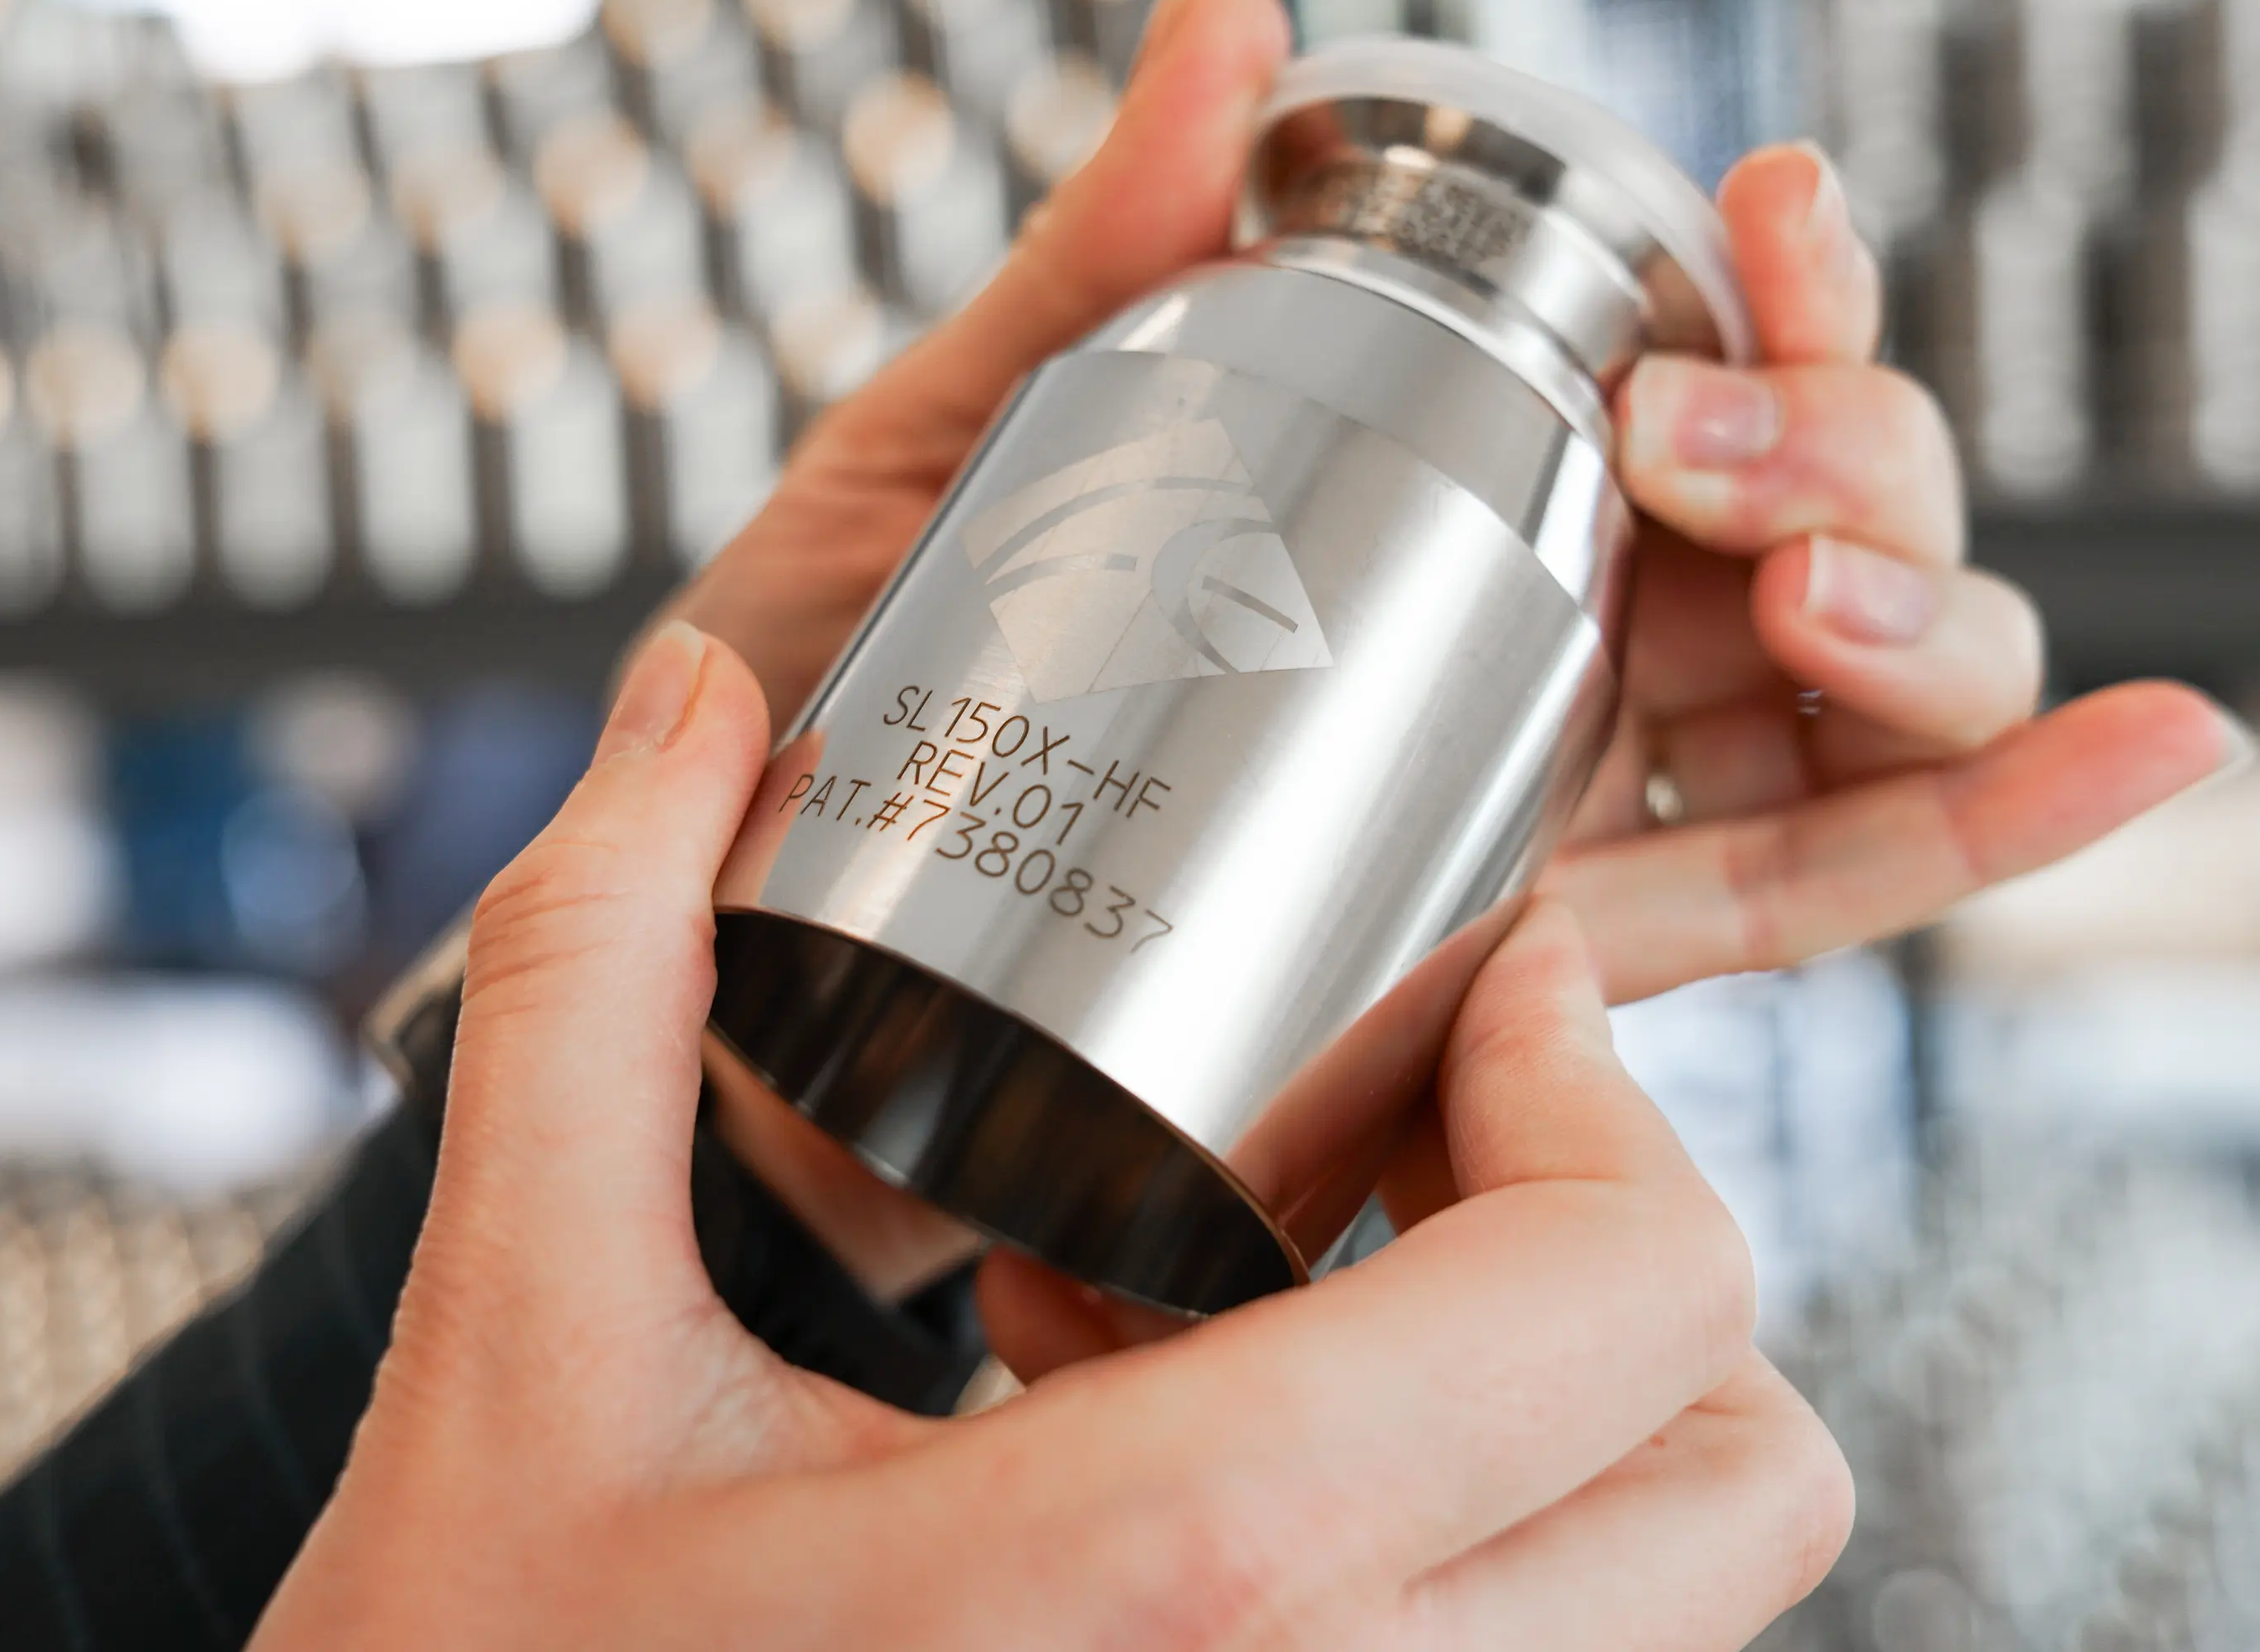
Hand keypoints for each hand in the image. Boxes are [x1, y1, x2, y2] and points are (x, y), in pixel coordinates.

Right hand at [259, 625, 1852, 1651]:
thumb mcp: (514, 1325)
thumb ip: (592, 968)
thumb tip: (693, 698)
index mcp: (1178, 1574)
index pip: (1632, 1302)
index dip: (1602, 1091)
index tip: (1479, 981)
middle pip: (1744, 1482)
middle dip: (1619, 1253)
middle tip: (1399, 1125)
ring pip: (1666, 1599)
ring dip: (1524, 1395)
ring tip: (1214, 1268)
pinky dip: (1430, 1526)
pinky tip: (1134, 1409)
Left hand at [669, 0, 2244, 1304]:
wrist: (775, 1004)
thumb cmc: (855, 711)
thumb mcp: (946, 453)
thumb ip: (1096, 254)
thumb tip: (1222, 5)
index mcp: (1421, 488)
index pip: (1682, 366)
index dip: (1778, 287)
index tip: (1759, 215)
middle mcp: (1536, 635)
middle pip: (1829, 513)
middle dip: (1845, 446)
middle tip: (1693, 445)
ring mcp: (1566, 799)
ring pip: (1869, 688)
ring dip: (1930, 612)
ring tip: (1811, 597)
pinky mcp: (1561, 974)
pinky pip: (1812, 894)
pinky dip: (1998, 826)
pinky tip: (2160, 749)